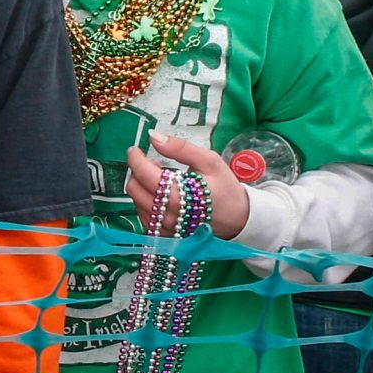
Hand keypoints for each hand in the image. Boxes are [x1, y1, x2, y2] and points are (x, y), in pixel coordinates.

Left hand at [124, 132, 250, 238]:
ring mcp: (165, 228)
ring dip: (142, 186)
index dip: (135, 158)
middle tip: (156, 165)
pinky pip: (143, 215)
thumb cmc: (224, 188)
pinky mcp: (163, 235)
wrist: (238, 219)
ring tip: (163, 180)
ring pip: (135, 202)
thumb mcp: (209, 161)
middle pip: (134, 188)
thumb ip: (180, 148)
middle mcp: (169, 215)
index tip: (135, 149)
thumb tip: (153, 136)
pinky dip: (146, 201)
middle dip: (138, 171)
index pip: (144, 174)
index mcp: (179, 195)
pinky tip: (162, 195)